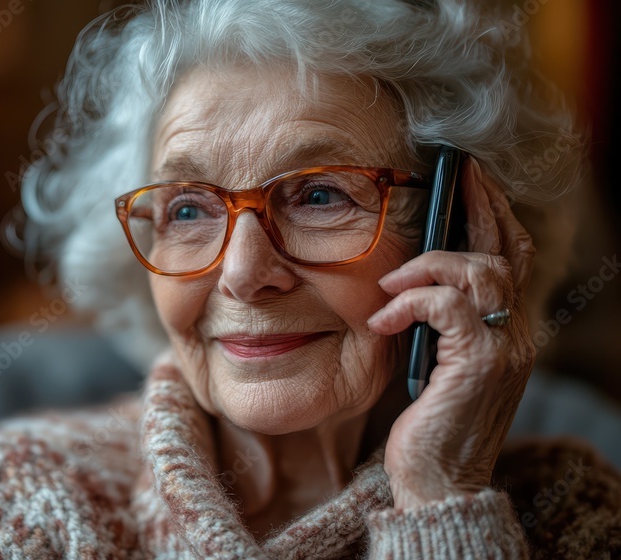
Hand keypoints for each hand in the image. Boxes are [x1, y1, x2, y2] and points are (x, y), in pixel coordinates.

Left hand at [366, 156, 536, 509]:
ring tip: (390, 286)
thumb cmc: (427, 423)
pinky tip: (383, 319)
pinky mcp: (479, 363)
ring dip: (428, 265)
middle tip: (454, 178)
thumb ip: (435, 323)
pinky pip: (447, 306)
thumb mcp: (433, 361)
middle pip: (504, 253)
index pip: (512, 260)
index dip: (496, 215)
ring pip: (480, 271)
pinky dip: (411, 302)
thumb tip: (405, 282)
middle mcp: (517, 334)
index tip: (471, 181)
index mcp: (507, 331)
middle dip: (479, 208)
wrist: (437, 481)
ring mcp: (503, 348)